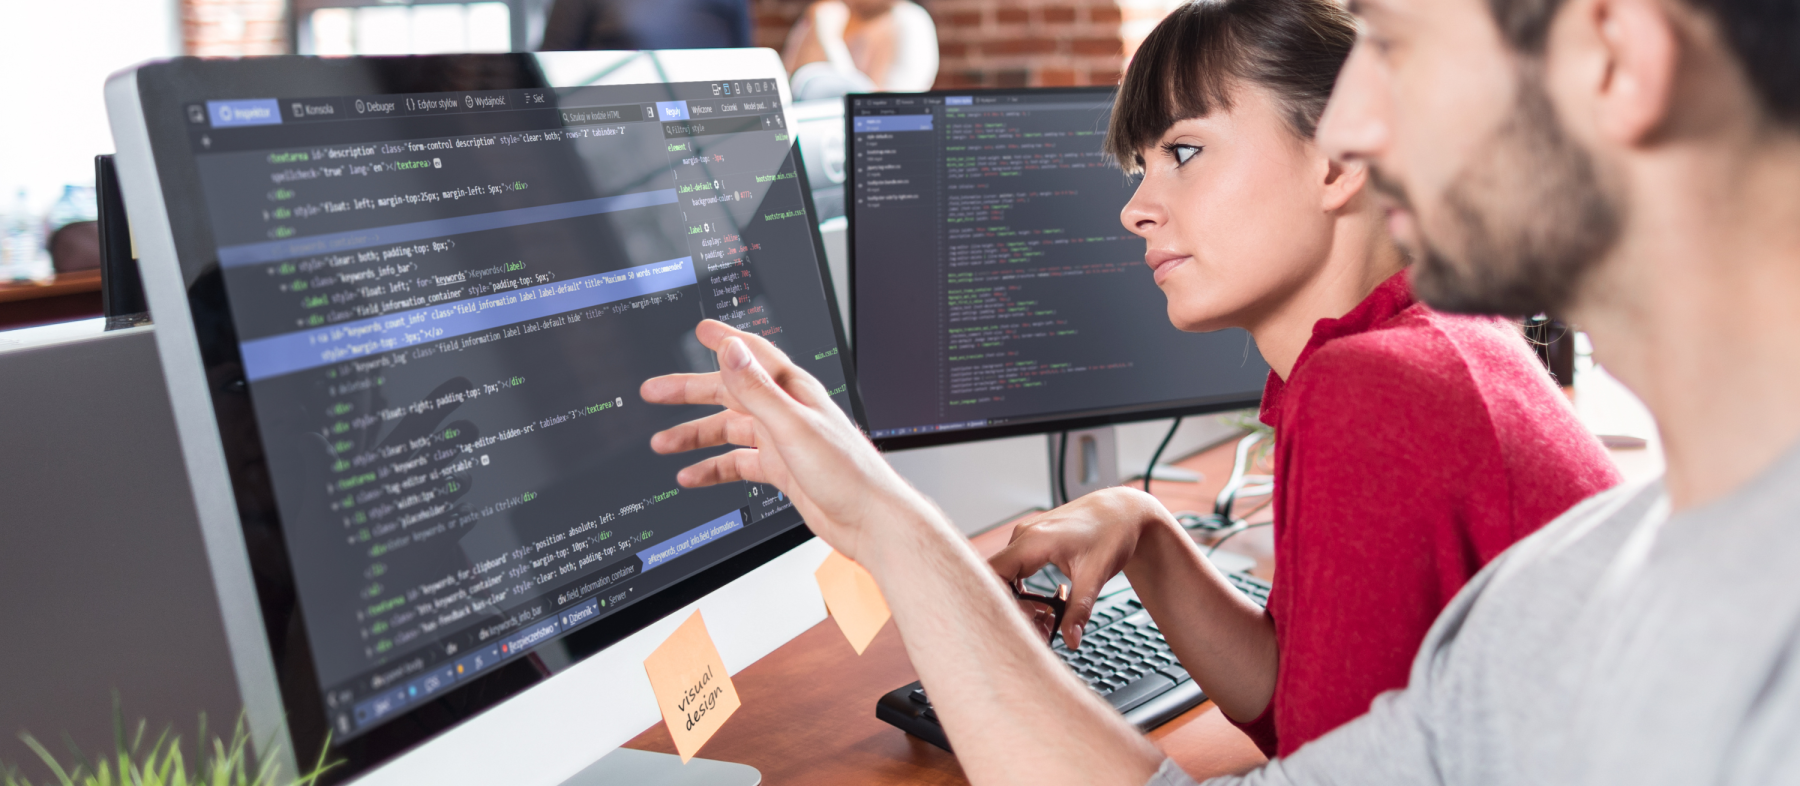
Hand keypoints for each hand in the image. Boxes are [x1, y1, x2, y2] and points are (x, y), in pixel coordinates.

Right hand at [639, 320, 929, 562]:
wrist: (868, 520)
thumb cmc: (847, 472)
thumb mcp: (793, 426)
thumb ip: (758, 389)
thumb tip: (731, 351)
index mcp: (793, 391)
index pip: (753, 355)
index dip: (726, 340)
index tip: (702, 330)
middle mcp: (787, 412)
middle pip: (730, 394)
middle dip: (691, 392)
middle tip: (656, 391)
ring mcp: (783, 441)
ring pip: (730, 430)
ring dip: (696, 435)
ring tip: (663, 442)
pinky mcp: (782, 469)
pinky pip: (738, 463)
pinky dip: (714, 468)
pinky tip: (692, 475)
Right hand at [987, 487, 1167, 648]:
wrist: (1122, 512)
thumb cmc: (1110, 533)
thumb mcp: (1095, 575)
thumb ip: (1079, 610)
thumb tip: (1071, 640)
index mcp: (1033, 541)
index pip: (993, 574)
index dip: (999, 603)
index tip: (1019, 624)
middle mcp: (1024, 536)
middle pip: (998, 579)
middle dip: (1014, 608)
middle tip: (1038, 629)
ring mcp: (1026, 536)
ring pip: (1007, 575)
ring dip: (1020, 601)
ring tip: (1044, 620)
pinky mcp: (1032, 541)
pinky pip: (1016, 568)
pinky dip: (1025, 589)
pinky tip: (1044, 603)